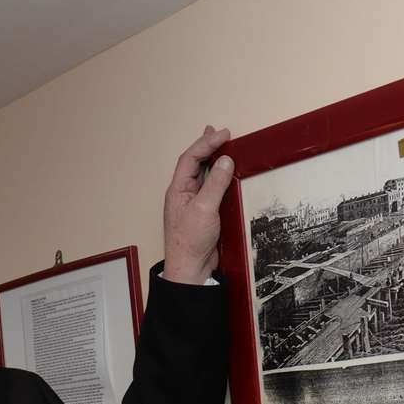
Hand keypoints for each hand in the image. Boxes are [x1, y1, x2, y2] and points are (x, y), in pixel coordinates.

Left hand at [161, 125, 232, 284]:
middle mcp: (183, 194)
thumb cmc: (190, 243)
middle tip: (219, 134)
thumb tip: (226, 161)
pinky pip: (210, 190)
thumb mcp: (204, 208)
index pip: (191, 158)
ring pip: (202, 176)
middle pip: (194, 164)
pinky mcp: (203, 214)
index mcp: (178, 190)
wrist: (190, 270)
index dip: (206, 143)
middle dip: (206, 148)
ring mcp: (193, 204)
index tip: (223, 135)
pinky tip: (225, 176)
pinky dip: (219, 179)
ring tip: (221, 147)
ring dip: (212, 161)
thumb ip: (216, 184)